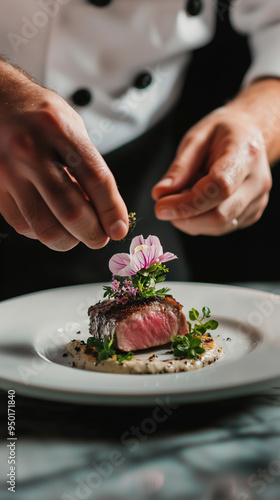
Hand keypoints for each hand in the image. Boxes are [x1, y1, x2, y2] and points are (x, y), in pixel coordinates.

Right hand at [0, 62, 127, 249]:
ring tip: (76, 233)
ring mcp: (7, 171)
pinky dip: (43, 232)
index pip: (96, 179)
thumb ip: (88, 166)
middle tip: (100, 237)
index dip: (112, 211)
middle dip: (93, 234)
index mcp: (58, 128)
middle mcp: (30, 150)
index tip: (119, 228)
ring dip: (69, 240)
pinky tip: (50, 220)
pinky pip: (24, 226)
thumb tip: (104, 213)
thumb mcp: (71, 127)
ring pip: (46, 227)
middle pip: (71, 212)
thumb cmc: (39, 116)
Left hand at [152, 108, 271, 234]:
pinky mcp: (252, 213)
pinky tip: (196, 203)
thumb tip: (160, 194)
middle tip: (163, 206)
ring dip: (190, 220)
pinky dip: (201, 221)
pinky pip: (222, 227)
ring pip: (219, 226)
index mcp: (246, 154)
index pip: (219, 187)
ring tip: (181, 198)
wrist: (248, 135)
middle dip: (184, 216)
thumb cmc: (222, 133)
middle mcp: (257, 181)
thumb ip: (180, 167)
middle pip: (219, 215)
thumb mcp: (196, 138)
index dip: (187, 203)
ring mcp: (258, 200)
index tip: (161, 207)